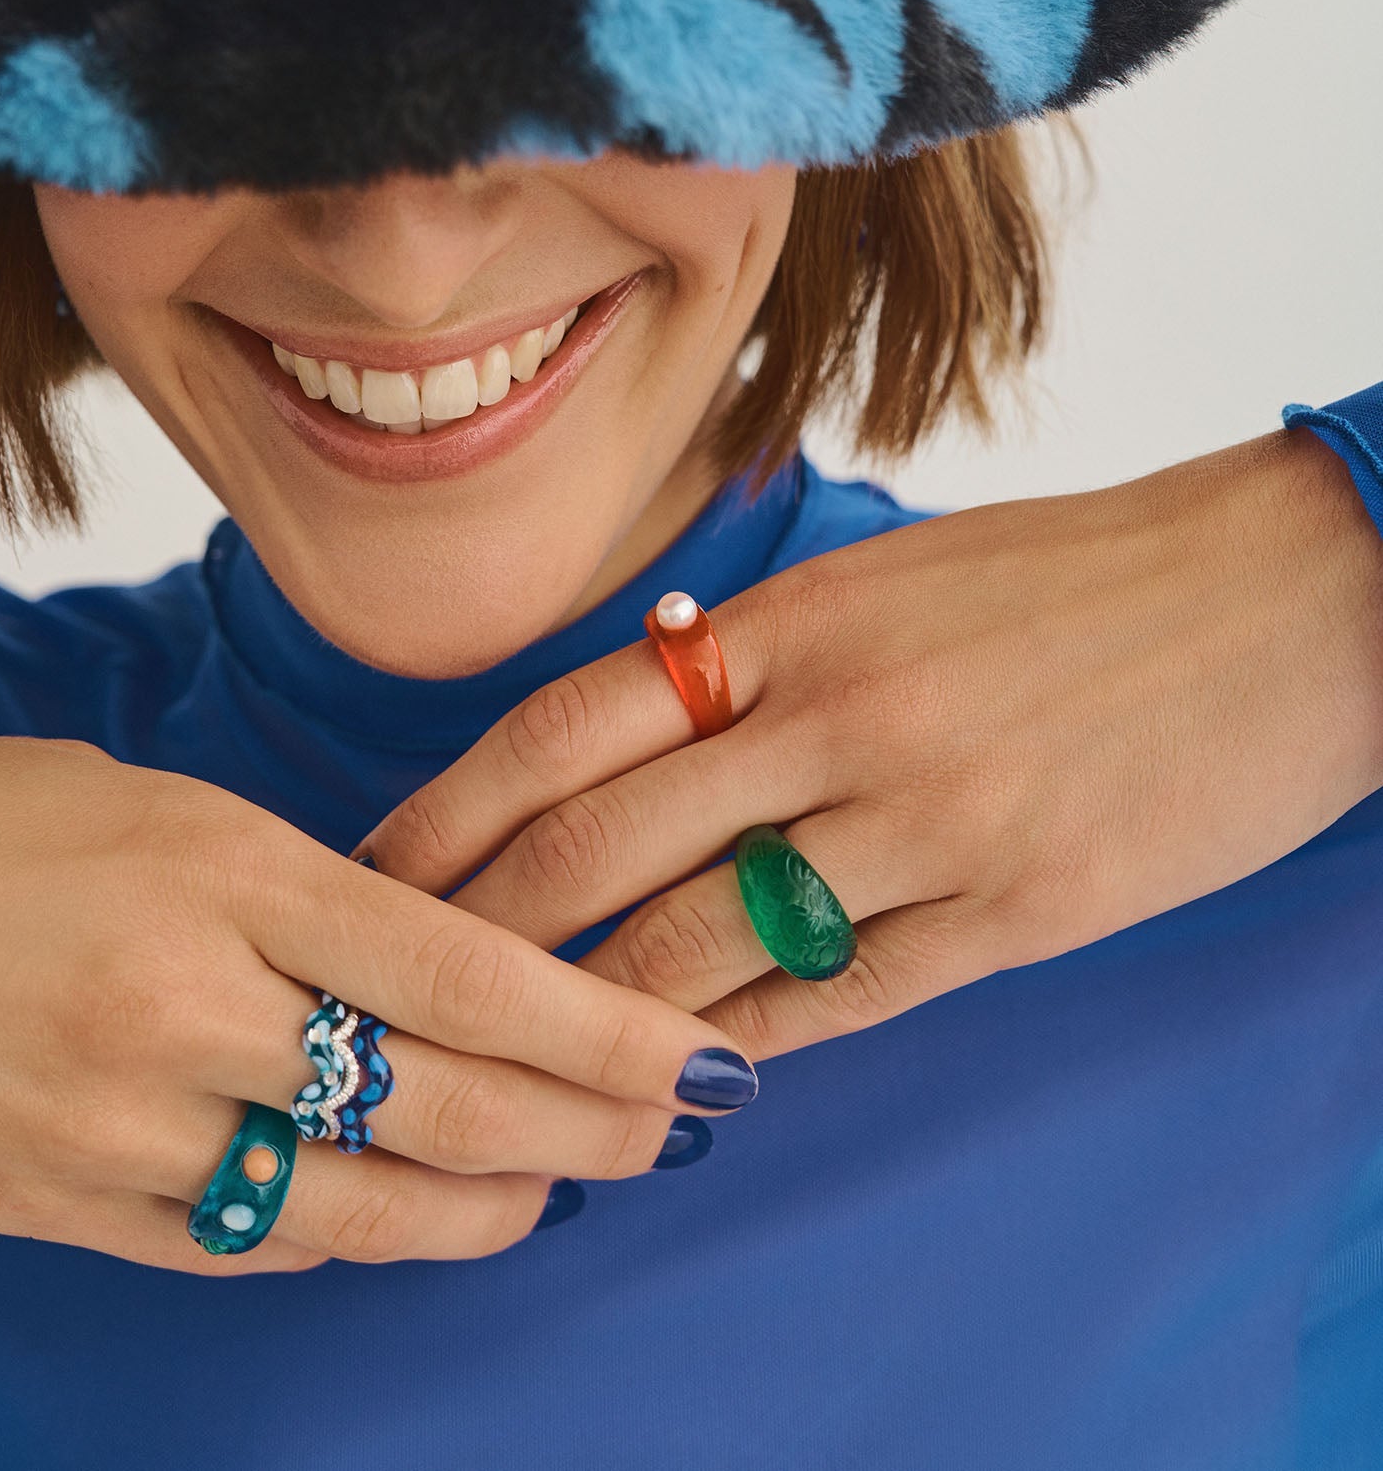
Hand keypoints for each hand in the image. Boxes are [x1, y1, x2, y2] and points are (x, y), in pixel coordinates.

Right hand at [0, 735, 754, 1274]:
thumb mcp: (140, 802)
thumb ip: (282, 887)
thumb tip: (408, 953)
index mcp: (222, 871)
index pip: (464, 970)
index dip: (600, 1027)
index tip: (691, 1053)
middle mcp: (189, 1008)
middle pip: (443, 1100)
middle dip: (584, 1126)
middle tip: (670, 1128)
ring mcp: (122, 1126)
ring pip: (359, 1203)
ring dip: (484, 1205)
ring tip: (561, 1186)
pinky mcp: (61, 1208)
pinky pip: (245, 1243)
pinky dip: (346, 1234)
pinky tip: (403, 1217)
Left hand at [358, 428, 1382, 1058]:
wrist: (1278, 601)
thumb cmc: (1074, 580)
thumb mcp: (896, 576)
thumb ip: (766, 648)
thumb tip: (651, 695)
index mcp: (799, 623)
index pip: (568, 723)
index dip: (452, 808)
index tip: (379, 867)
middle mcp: (840, 718)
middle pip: (600, 844)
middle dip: (480, 927)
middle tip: (401, 986)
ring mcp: (928, 820)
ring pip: (702, 945)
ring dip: (591, 1015)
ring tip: (518, 1063)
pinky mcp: (1016, 910)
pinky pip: (837, 999)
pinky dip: (739, 1047)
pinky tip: (677, 1081)